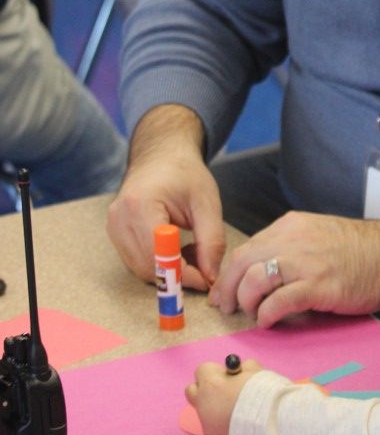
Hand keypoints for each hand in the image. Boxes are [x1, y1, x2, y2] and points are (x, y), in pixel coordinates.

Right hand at [106, 106, 226, 290]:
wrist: (161, 155)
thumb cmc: (185, 174)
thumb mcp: (206, 203)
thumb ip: (211, 241)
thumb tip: (211, 278)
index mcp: (140, 205)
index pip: (158, 255)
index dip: (183, 274)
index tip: (207, 280)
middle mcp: (119, 218)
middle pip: (147, 267)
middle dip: (178, 275)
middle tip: (205, 268)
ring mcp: (113, 226)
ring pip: (141, 269)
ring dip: (169, 271)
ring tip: (193, 251)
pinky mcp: (115, 233)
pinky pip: (136, 261)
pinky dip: (159, 264)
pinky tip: (178, 248)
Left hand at [185, 358, 263, 434]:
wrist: (273, 426)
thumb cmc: (265, 394)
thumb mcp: (255, 372)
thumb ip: (243, 369)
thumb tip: (238, 371)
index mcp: (212, 384)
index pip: (202, 370)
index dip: (217, 372)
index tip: (230, 376)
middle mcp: (204, 405)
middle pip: (192, 391)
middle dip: (206, 389)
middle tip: (225, 391)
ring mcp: (208, 426)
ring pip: (205, 413)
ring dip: (216, 409)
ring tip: (238, 412)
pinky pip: (215, 431)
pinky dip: (225, 427)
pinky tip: (242, 427)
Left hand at [209, 210, 379, 328]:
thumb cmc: (359, 250)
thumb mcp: (316, 235)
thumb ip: (290, 247)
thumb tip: (263, 270)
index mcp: (290, 227)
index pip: (246, 248)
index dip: (229, 274)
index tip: (225, 291)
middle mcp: (292, 240)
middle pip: (242, 263)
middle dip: (228, 289)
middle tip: (228, 308)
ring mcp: (305, 263)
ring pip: (255, 281)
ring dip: (246, 303)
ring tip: (252, 315)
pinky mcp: (318, 286)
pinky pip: (279, 302)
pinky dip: (267, 315)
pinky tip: (268, 322)